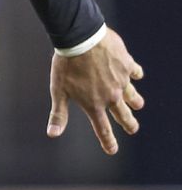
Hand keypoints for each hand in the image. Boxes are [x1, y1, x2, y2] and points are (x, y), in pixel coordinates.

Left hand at [47, 27, 143, 154]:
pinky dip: (135, 74)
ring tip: (137, 104)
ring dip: (135, 102)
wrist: (80, 39)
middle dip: (129, 124)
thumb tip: (52, 134)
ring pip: (133, 96)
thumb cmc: (66, 65)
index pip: (102, 129)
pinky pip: (135, 72)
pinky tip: (135, 73)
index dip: (108, 142)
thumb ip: (58, 113)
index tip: (112, 150)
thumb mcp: (58, 90)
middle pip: (124, 116)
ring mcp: (121, 80)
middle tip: (132, 128)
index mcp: (94, 104)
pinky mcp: (127, 65)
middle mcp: (111, 96)